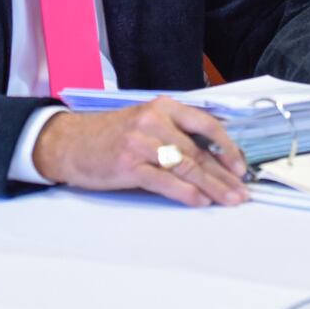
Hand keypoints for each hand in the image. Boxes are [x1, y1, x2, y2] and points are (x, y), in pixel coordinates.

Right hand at [32, 97, 249, 207]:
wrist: (67, 143)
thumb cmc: (110, 136)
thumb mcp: (145, 123)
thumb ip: (175, 135)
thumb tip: (212, 160)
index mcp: (164, 107)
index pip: (206, 125)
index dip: (227, 148)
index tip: (241, 167)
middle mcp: (154, 121)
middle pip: (198, 152)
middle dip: (224, 175)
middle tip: (242, 192)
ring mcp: (141, 143)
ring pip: (186, 167)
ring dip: (212, 187)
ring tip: (228, 200)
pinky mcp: (128, 165)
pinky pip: (164, 181)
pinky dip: (185, 193)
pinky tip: (200, 201)